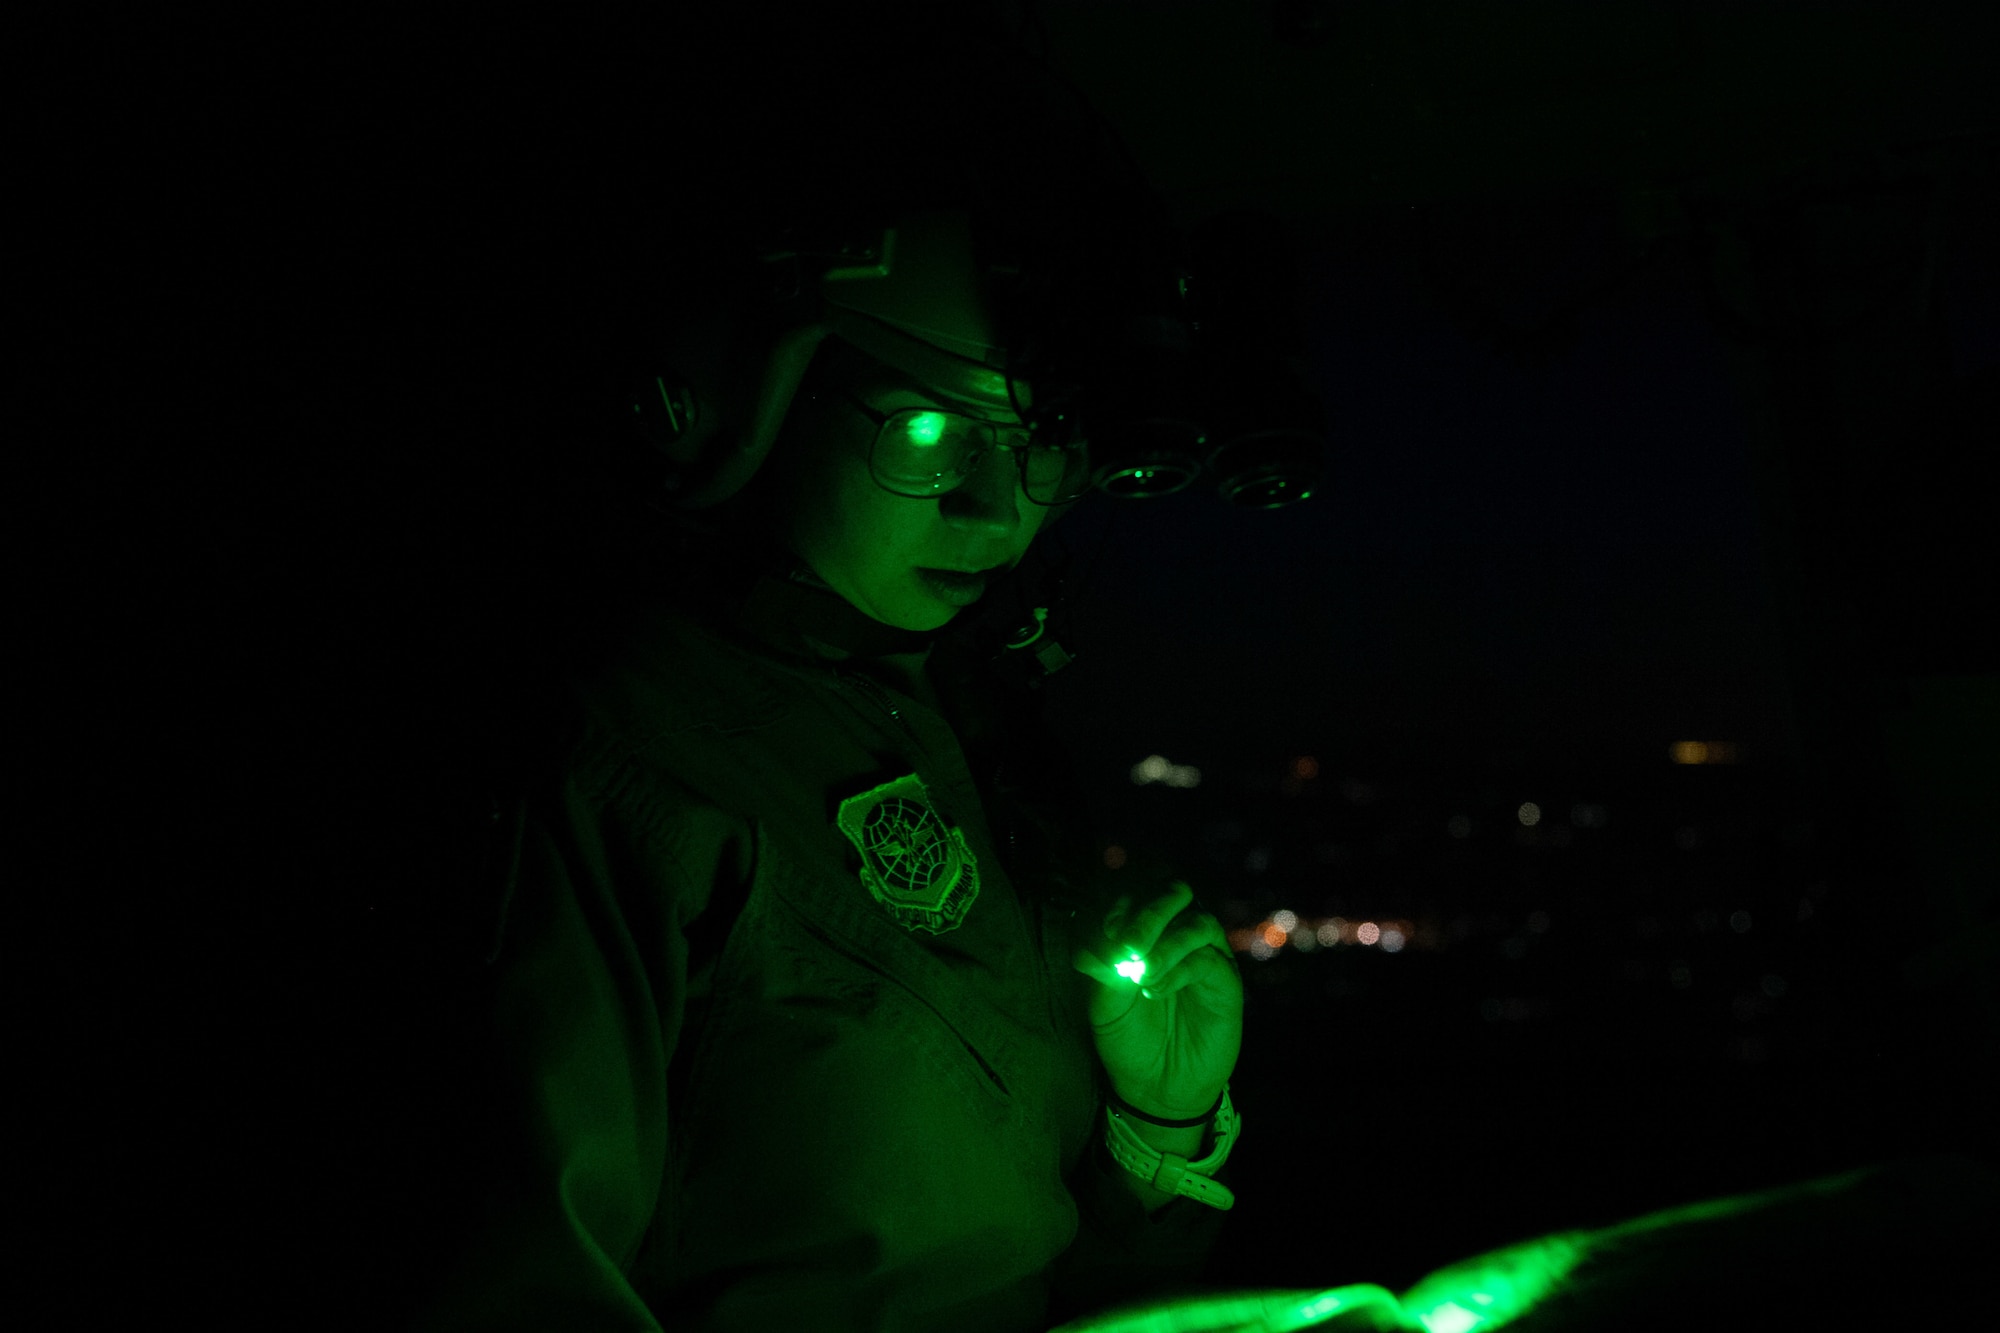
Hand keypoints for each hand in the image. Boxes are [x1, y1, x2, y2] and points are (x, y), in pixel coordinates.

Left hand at [1070, 878, 1244, 1120]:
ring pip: (1196, 922)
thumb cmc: (1128, 1039)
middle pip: (1173, 895)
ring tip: (1142, 972)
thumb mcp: (1104, 1005)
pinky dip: (1177, 969)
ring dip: (1165, 942)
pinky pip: (1207, 959)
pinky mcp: (1224, 982)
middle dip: (1148, 914)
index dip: (1122, 907)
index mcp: (1146, 934)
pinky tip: (1154, 991)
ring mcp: (1204, 956)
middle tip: (1128, 944)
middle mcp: (1176, 937)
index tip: (1107, 933)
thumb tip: (1097, 945)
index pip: (1139, 897)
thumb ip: (1104, 970)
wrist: (1155, 1086)